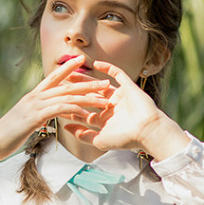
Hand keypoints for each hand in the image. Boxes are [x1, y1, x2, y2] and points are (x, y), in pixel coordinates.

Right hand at [0, 55, 111, 174]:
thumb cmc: (7, 136)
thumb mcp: (24, 121)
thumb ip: (36, 115)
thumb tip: (44, 115)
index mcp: (32, 97)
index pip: (53, 77)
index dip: (68, 68)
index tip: (82, 60)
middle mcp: (34, 97)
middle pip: (65, 86)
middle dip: (87, 83)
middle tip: (106, 82)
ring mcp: (34, 106)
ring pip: (66, 96)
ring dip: (87, 97)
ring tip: (104, 99)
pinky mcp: (34, 117)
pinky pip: (59, 110)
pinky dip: (74, 110)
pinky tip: (87, 114)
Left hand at [63, 60, 188, 159]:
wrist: (146, 131)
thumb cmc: (125, 139)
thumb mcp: (100, 140)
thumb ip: (82, 135)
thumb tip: (66, 127)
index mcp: (104, 121)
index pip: (84, 111)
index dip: (71, 106)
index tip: (57, 100)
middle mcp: (110, 108)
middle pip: (88, 96)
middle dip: (74, 90)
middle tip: (59, 83)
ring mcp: (119, 97)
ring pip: (99, 85)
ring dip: (85, 78)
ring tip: (71, 72)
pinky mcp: (128, 87)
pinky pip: (117, 74)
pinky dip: (107, 68)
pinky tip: (96, 63)